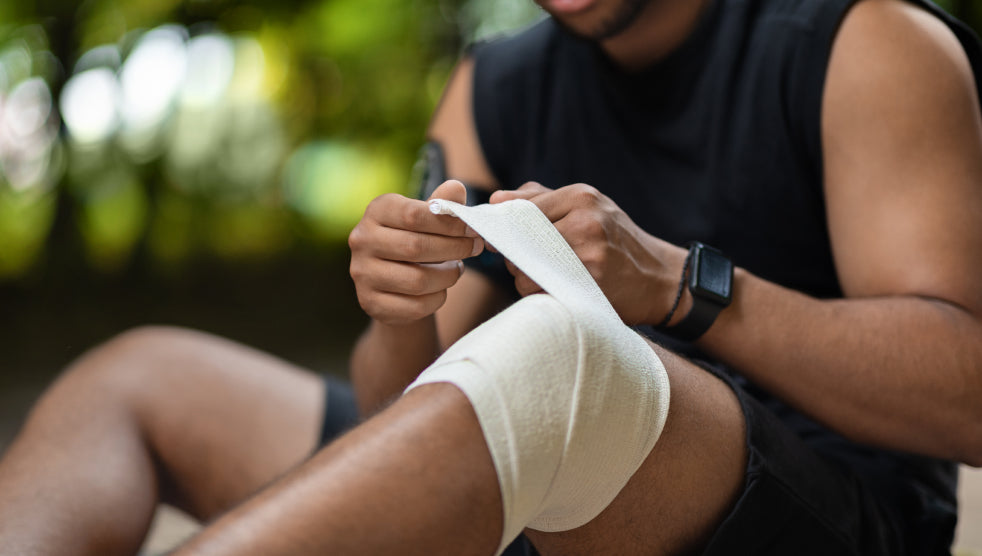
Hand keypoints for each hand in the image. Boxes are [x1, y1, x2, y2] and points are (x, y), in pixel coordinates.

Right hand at [349, 180, 483, 324]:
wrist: (393, 283)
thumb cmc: (416, 241)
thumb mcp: (428, 219)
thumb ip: (442, 204)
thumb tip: (457, 188)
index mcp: (377, 211)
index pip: (414, 214)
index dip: (449, 223)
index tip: (472, 229)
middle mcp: (362, 239)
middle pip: (416, 247)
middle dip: (454, 248)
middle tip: (475, 248)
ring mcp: (362, 273)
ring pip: (418, 280)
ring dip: (448, 276)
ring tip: (457, 269)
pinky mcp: (369, 302)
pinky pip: (415, 306)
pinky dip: (437, 299)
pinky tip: (441, 289)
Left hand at [490, 182, 686, 325]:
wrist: (661, 279)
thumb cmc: (618, 241)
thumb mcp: (588, 208)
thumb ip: (541, 199)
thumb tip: (496, 199)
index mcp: (583, 196)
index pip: (523, 209)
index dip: (505, 226)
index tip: (498, 238)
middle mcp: (586, 220)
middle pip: (520, 239)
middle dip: (514, 254)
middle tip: (524, 261)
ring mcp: (588, 253)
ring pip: (525, 269)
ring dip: (524, 277)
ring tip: (544, 276)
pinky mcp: (588, 284)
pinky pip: (540, 290)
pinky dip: (538, 292)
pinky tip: (554, 289)